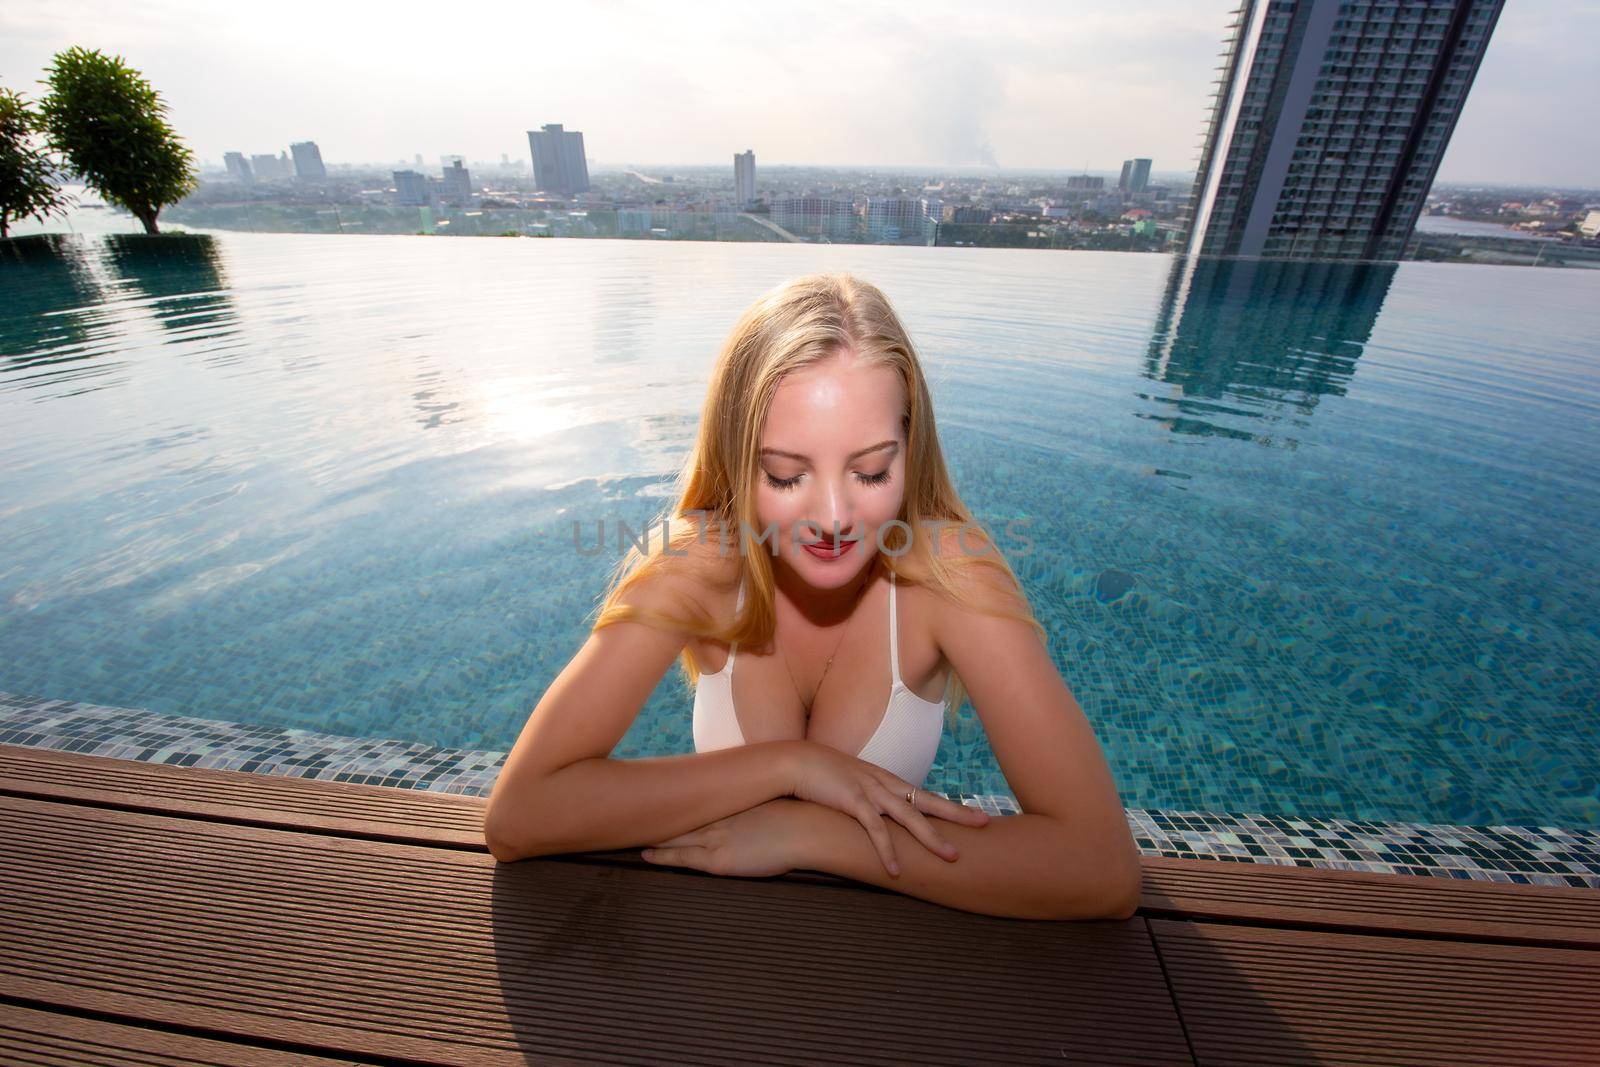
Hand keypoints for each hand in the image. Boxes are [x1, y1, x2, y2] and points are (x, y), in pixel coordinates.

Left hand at [640, 798, 806, 878]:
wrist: (809, 828)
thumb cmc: (799, 815)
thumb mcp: (770, 800)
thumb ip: (754, 803)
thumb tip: (750, 804)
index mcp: (729, 799)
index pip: (690, 795)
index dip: (668, 796)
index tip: (649, 792)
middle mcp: (716, 814)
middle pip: (674, 813)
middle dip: (650, 810)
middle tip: (623, 806)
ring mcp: (715, 836)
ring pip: (673, 835)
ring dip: (650, 833)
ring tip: (624, 830)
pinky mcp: (719, 860)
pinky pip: (682, 859)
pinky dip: (662, 857)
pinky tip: (646, 856)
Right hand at [787, 742, 989, 876]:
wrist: (795, 762)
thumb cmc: (821, 774)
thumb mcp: (852, 784)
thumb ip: (868, 797)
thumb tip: (877, 813)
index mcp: (886, 780)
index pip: (924, 795)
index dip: (950, 805)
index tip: (974, 814)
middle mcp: (884, 784)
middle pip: (928, 801)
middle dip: (958, 813)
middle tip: (986, 823)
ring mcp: (871, 791)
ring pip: (910, 817)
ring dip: (932, 838)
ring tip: (952, 856)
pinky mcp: (853, 802)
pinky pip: (875, 830)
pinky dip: (887, 851)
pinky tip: (896, 870)